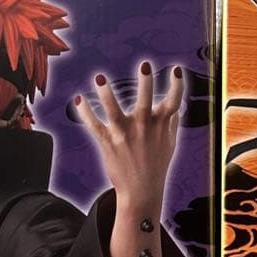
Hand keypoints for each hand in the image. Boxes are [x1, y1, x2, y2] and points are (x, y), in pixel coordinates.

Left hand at [73, 62, 182, 209]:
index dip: (177, 85)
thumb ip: (171, 123)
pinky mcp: (108, 142)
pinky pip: (94, 125)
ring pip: (113, 110)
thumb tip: (176, 108)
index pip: (173, 102)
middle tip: (145, 65)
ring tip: (99, 78)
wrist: (141, 192)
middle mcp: (144, 127)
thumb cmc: (156, 166)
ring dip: (106, 94)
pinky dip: (85, 113)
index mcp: (161, 125)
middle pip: (145, 101)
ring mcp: (124, 134)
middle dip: (145, 83)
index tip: (177, 70)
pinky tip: (78, 100)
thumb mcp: (170, 144)